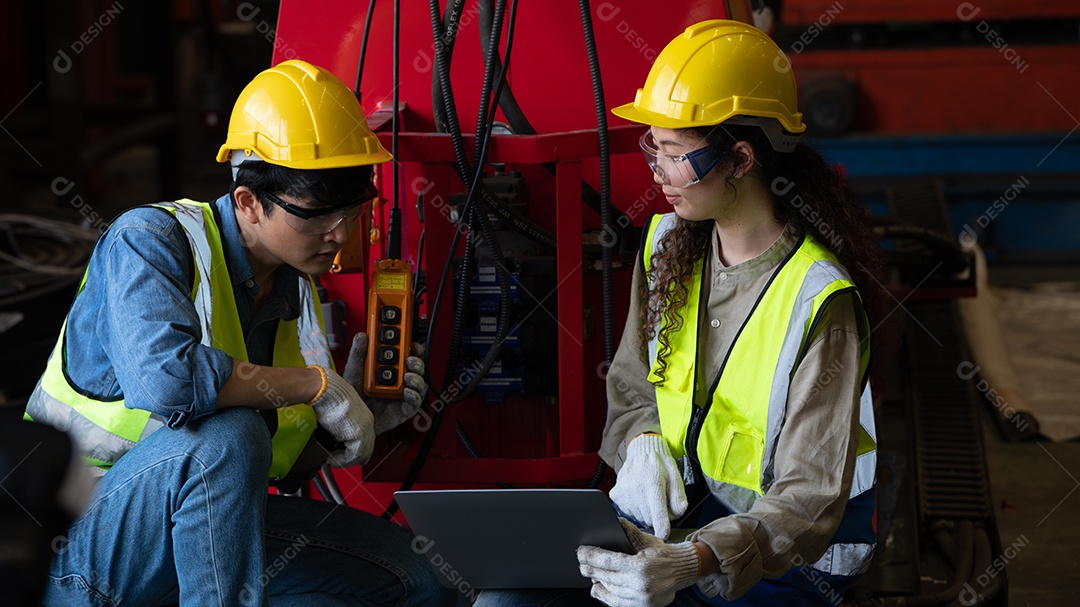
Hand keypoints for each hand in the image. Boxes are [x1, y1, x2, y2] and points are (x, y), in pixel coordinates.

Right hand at [308, 365, 375, 467]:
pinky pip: (353, 454)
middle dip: (350, 458)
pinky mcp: (359, 434)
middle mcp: (368, 423)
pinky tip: (331, 459)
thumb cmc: (328, 399)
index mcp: (365, 417)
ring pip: (360, 454)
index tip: (339, 456)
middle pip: (365, 449)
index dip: (352, 451)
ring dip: (344, 460)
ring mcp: (366, 429)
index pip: (365, 441)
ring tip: (331, 460)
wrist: (326, 391)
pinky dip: (341, 460)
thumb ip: (341, 428)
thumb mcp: (338, 416)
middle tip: (335, 461)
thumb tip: (334, 440)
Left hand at [342, 332, 425, 433]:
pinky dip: (414, 396)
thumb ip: (359, 352)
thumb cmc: (352, 397)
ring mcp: (402, 395)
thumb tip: (362, 335)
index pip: (407, 355)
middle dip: (418, 360)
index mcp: (389, 369)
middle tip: (410, 358)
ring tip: (408, 375)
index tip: (411, 342)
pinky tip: (407, 391)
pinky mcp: (404, 410)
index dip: (412, 348)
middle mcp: (398, 381)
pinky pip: (415, 402)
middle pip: (417, 368)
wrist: (348, 418)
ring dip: (416, 377)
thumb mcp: (354, 370)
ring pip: (419, 383)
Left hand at [578, 519, 699, 606]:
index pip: (608, 561)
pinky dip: (606, 596)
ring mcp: (641, 597)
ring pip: (611, 590)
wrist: (682, 570)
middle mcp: (640, 584)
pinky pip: (619, 603)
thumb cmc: (663, 554)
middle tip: (581, 563)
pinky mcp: (643, 605)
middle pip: (606, 576)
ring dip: (597, 582)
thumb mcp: (647, 539)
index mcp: (640, 566)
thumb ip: (630, 531)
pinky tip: (599, 588)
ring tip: (590, 574)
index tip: (581, 553)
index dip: (591, 556)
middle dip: (590, 569)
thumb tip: (615, 521)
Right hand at [609, 433, 687, 539]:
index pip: (657, 515)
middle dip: (656, 516)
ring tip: (648, 496)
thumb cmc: (660, 464)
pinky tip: (638, 495)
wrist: (642, 450)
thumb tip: (677, 514)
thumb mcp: (676, 477)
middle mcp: (636, 489)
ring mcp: (624, 493)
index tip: (663, 535)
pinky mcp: (616, 495)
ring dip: (645, 512)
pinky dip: (635, 508)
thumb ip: (679, 497)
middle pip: (649, 519)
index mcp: (653, 485)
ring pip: (638, 517)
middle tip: (659, 502)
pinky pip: (628, 512)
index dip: (662, 529)